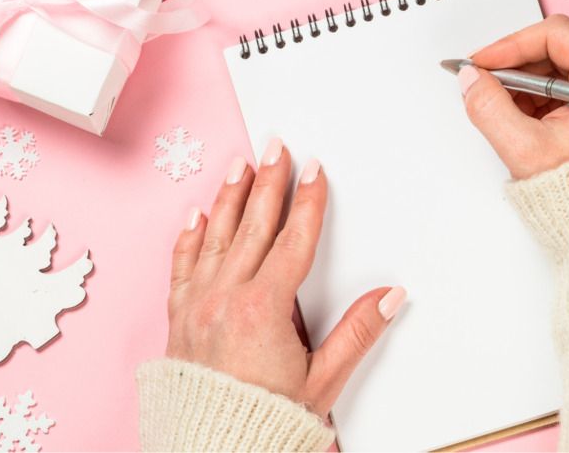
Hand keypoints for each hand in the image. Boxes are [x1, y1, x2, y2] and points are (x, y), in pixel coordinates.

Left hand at [164, 138, 405, 419]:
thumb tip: (389, 297)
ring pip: (214, 237)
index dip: (307, 201)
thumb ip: (356, 334)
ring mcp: (197, 306)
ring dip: (229, 197)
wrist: (213, 452)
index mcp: (262, 309)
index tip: (314, 170)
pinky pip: (182, 265)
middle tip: (275, 147)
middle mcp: (225, 299)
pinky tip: (196, 214)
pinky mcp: (179, 319)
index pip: (293, 241)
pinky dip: (189, 236)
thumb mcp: (322, 381)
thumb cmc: (264, 422)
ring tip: (239, 165)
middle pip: (252, 227)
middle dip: (267, 182)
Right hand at [459, 14, 568, 180]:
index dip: (511, 46)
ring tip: (508, 112)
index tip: (482, 62)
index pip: (555, 35)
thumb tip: (471, 79)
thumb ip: (489, 107)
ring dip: (526, 83)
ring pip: (561, 65)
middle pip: (558, 48)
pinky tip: (526, 118)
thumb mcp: (525, 150)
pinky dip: (542, 96)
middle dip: (517, 68)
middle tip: (486, 86)